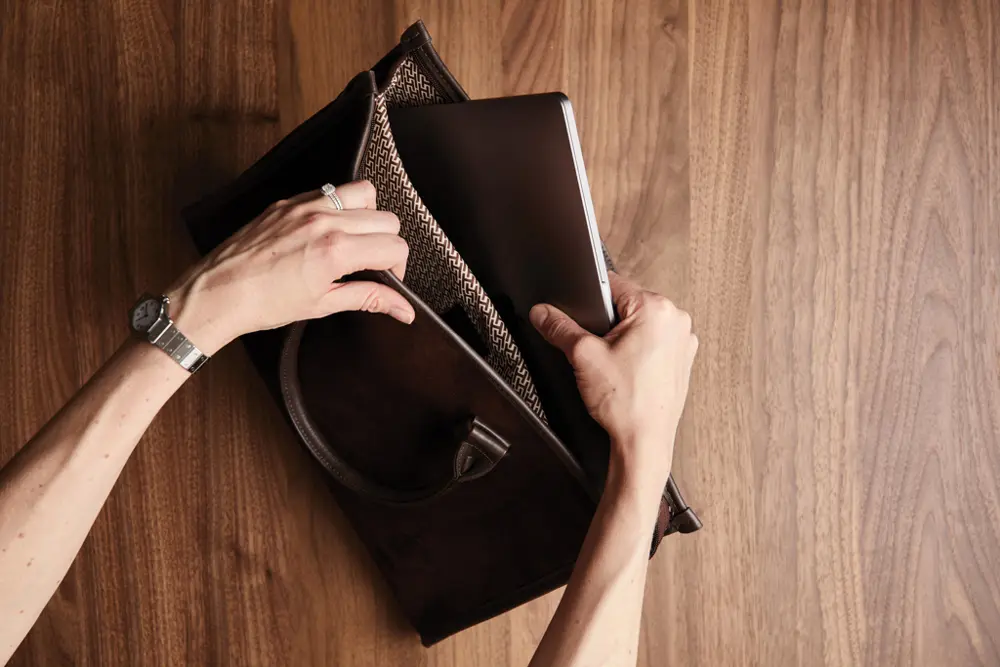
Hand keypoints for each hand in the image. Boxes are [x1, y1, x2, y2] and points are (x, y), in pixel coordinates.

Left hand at [165, 180, 414, 354]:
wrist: (219, 292)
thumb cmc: (264, 303)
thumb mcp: (323, 304)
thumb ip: (369, 299)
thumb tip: (404, 310)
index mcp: (336, 250)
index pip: (395, 246)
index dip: (398, 267)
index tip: (388, 278)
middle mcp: (324, 220)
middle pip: (387, 219)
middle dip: (387, 244)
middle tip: (372, 264)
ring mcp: (305, 205)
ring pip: (364, 193)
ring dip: (368, 216)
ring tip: (353, 241)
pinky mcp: (288, 201)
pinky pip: (330, 191)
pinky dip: (339, 207)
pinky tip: (327, 231)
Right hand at [529, 272, 697, 495]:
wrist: (643, 442)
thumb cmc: (625, 403)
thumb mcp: (582, 356)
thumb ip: (559, 327)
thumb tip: (542, 312)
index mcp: (656, 309)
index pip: (613, 284)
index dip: (589, 300)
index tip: (581, 316)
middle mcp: (676, 321)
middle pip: (628, 305)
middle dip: (609, 323)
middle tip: (599, 350)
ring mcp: (683, 342)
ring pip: (641, 325)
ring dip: (626, 337)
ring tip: (616, 364)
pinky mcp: (683, 361)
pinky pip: (655, 343)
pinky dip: (640, 352)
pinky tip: (628, 373)